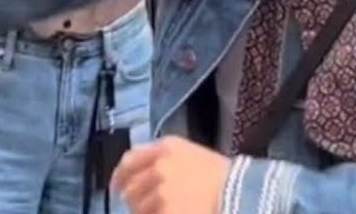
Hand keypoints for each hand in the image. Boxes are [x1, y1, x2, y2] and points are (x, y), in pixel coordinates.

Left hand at [111, 136, 230, 213]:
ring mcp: (161, 192)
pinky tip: (166, 213)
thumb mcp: (187, 153)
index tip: (117, 188)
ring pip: (137, 209)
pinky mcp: (165, 212)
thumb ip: (160, 158)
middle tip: (145, 208)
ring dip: (144, 213)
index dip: (119, 176)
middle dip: (134, 200)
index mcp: (165, 148)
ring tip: (160, 211)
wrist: (238, 193)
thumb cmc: (216, 175)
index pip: (129, 160)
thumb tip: (134, 175)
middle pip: (130, 187)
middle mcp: (159, 166)